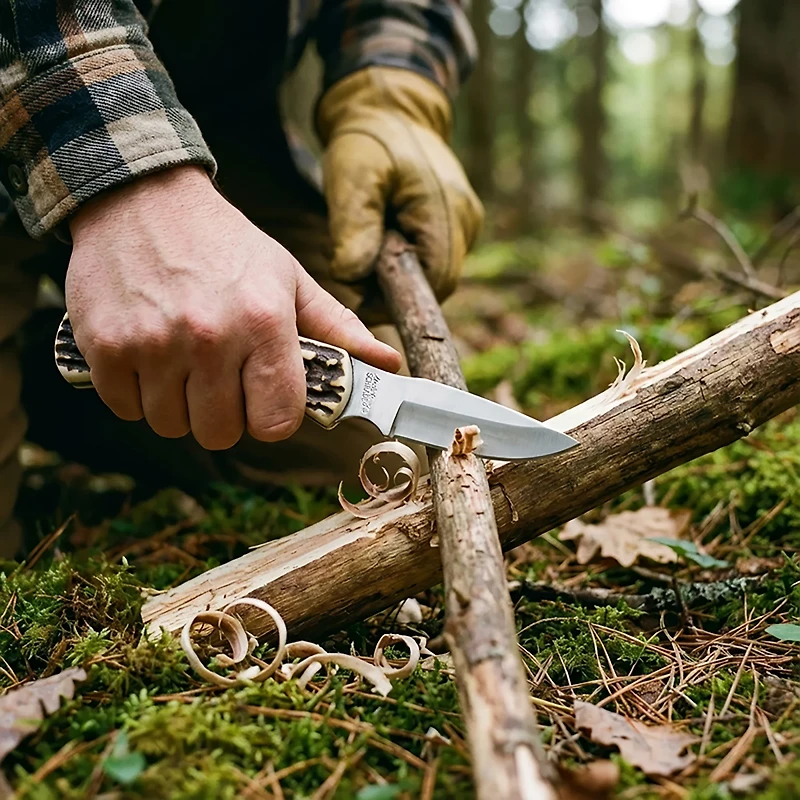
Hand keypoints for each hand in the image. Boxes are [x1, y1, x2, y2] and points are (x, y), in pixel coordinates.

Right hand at [65, 166, 400, 449]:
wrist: (141, 199)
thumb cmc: (225, 244)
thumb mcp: (290, 278)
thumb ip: (339, 329)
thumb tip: (389, 365)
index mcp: (264, 322)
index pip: (276, 422)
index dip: (272, 418)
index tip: (263, 400)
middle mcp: (210, 337)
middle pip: (220, 433)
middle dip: (224, 414)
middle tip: (219, 376)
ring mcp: (153, 344)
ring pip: (171, 426)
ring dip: (178, 405)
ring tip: (182, 361)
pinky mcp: (105, 347)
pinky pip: (126, 409)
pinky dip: (136, 394)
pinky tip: (148, 355)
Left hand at [317, 67, 483, 299]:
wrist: (390, 110)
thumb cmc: (370, 140)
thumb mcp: (353, 177)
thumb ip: (354, 227)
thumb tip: (352, 276)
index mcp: (446, 210)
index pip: (436, 282)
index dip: (401, 301)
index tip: (363, 301)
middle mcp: (465, 221)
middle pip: (438, 284)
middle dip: (397, 290)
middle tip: (357, 277)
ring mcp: (464, 223)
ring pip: (434, 274)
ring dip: (399, 276)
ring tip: (365, 252)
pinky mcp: (455, 224)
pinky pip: (432, 259)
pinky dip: (405, 262)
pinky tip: (381, 244)